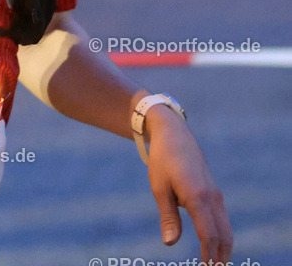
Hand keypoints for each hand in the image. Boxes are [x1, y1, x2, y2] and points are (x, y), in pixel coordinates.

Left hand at [146, 106, 232, 262]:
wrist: (174, 133)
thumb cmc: (162, 160)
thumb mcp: (159, 187)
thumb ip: (168, 217)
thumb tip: (170, 243)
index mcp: (197, 196)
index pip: (208, 234)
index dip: (208, 255)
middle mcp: (211, 196)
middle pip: (223, 235)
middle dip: (220, 256)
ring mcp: (216, 194)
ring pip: (226, 227)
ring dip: (223, 247)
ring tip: (215, 264)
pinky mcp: (214, 192)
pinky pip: (222, 218)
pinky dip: (221, 235)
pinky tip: (214, 245)